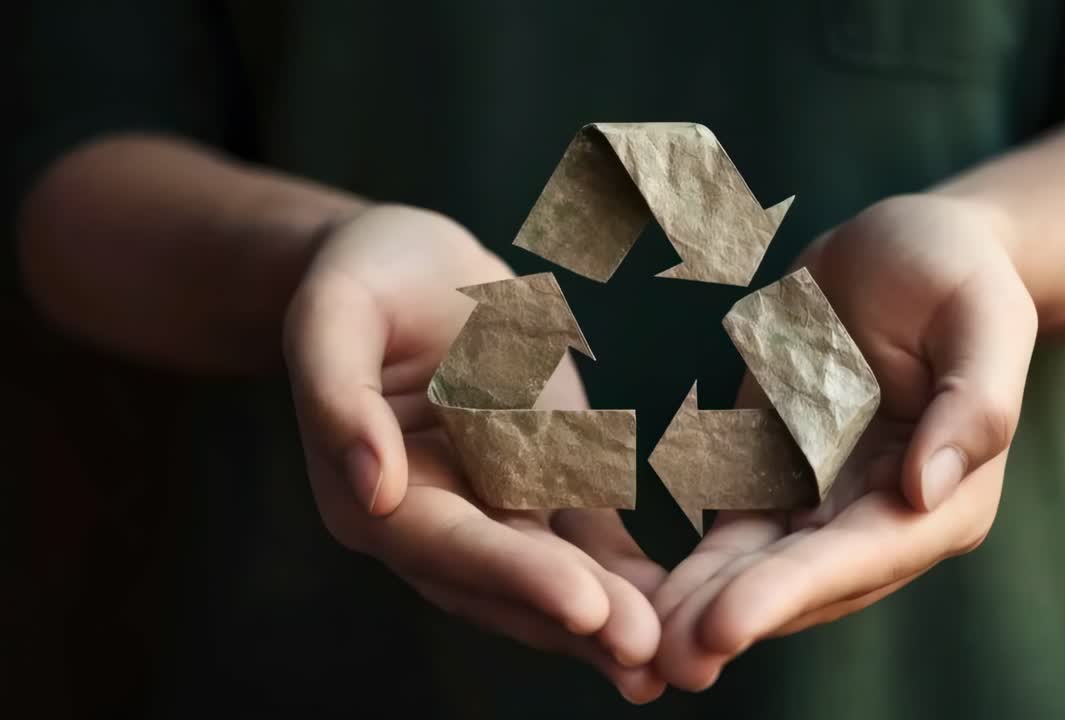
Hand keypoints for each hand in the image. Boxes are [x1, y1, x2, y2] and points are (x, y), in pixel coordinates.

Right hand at [283, 205, 667, 702]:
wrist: (415, 264)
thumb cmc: (367, 275)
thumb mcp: (334, 312)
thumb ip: (337, 397)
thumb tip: (373, 493)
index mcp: (378, 494)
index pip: (446, 545)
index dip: (513, 576)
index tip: (582, 605)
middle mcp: (438, 518)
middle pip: (507, 582)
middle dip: (575, 620)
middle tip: (646, 652)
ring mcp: (497, 507)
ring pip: (556, 574)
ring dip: (610, 617)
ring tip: (673, 657)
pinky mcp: (546, 484)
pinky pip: (591, 536)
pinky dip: (632, 572)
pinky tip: (686, 601)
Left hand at [652, 194, 1038, 688]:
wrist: (904, 249)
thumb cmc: (956, 270)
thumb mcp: (983, 314)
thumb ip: (974, 404)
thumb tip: (927, 493)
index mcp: (947, 493)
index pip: (864, 553)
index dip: (794, 591)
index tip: (727, 624)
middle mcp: (887, 513)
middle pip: (807, 578)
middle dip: (738, 618)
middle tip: (670, 661)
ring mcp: (832, 499)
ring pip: (764, 567)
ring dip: (708, 608)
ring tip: (646, 649)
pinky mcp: (783, 473)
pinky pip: (737, 529)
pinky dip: (698, 566)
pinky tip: (648, 596)